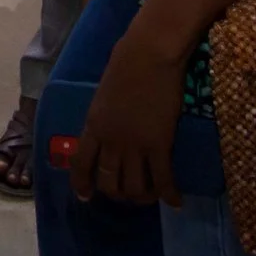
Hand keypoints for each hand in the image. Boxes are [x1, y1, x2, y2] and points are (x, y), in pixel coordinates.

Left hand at [67, 27, 188, 206]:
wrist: (149, 54)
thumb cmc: (127, 64)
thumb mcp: (104, 94)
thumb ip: (104, 116)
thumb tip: (107, 128)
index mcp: (93, 125)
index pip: (80, 164)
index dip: (82, 184)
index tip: (85, 197)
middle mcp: (110, 141)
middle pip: (108, 182)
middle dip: (118, 195)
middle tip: (129, 193)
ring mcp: (134, 145)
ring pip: (134, 187)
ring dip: (142, 197)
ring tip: (151, 196)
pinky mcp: (160, 144)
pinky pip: (163, 179)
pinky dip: (169, 195)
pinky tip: (176, 201)